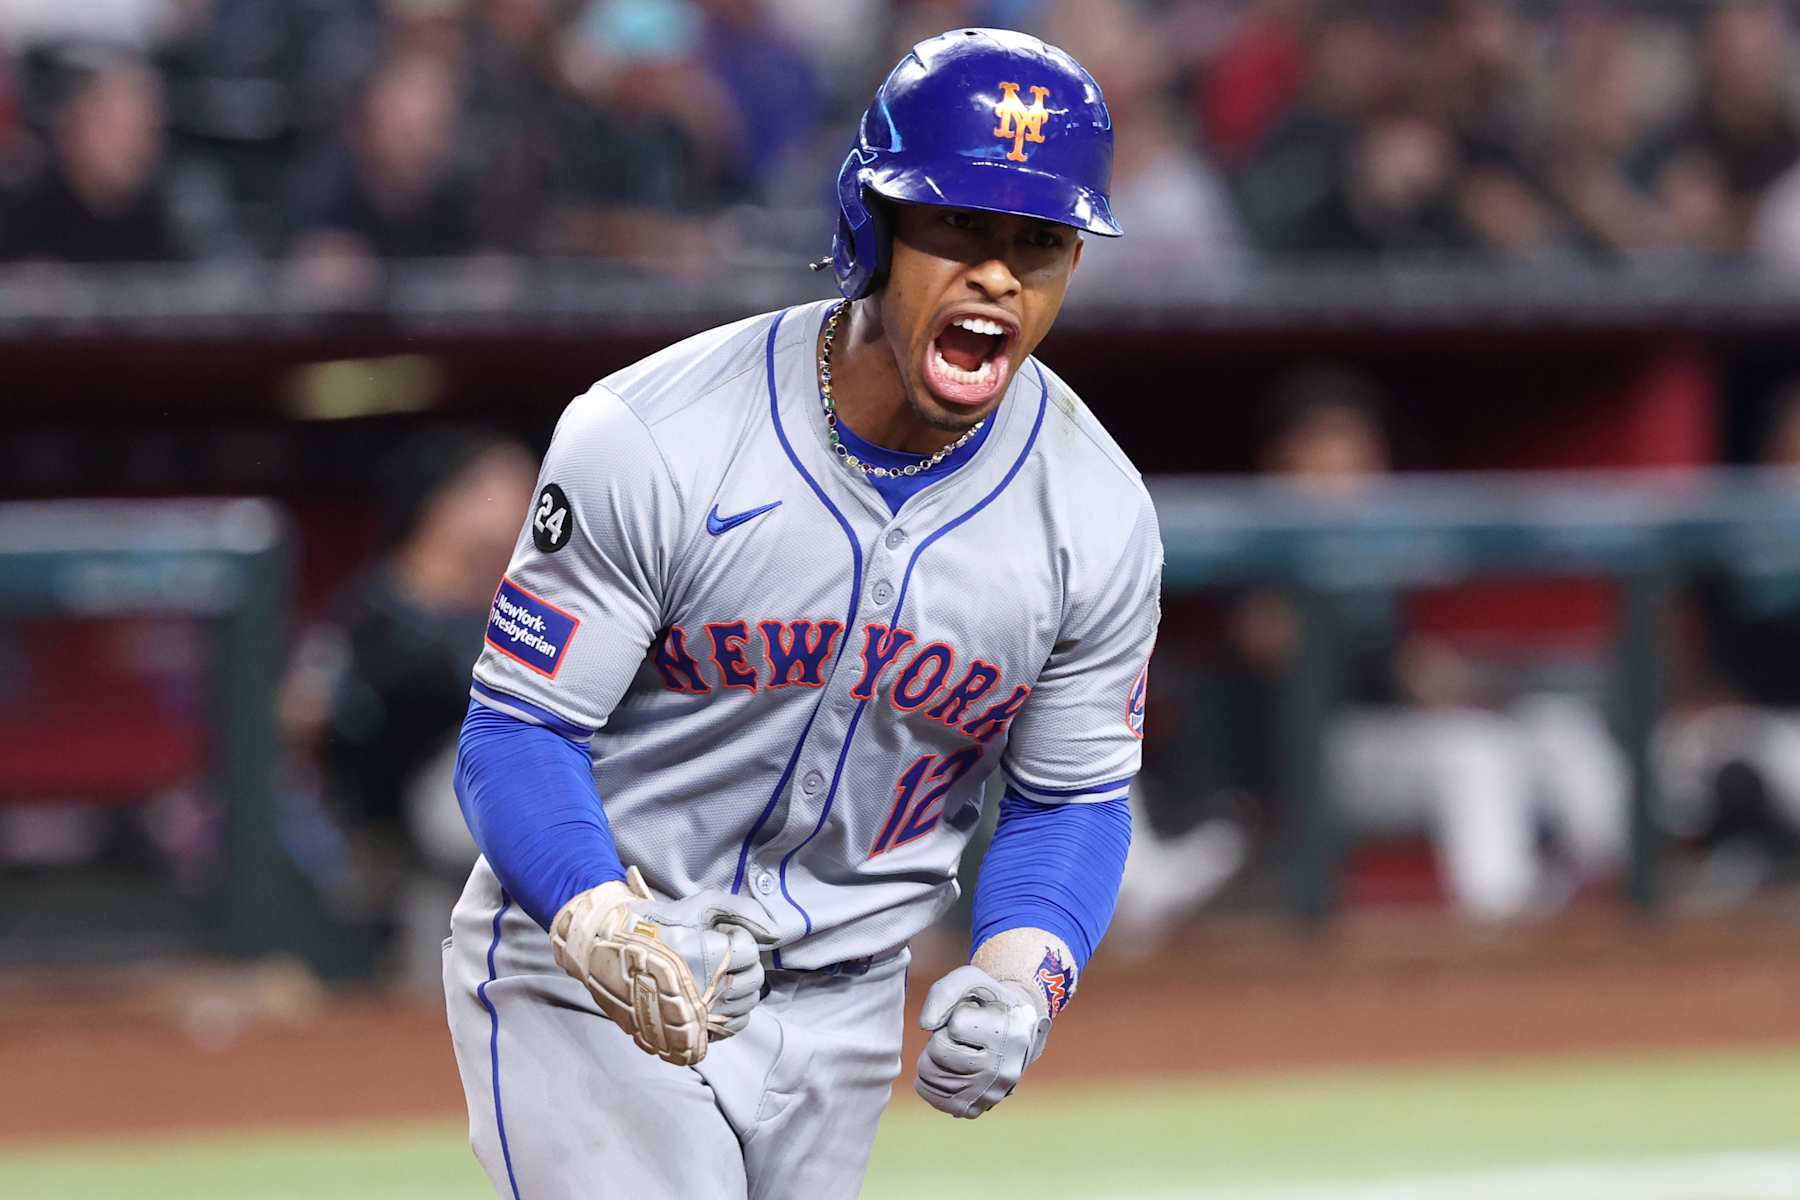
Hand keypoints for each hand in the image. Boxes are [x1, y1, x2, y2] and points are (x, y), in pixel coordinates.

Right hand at [551, 867, 776, 1065]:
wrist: (610, 950)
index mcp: (699, 953)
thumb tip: (775, 934)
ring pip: (744, 1007)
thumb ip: (744, 912)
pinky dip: (731, 1014)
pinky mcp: (684, 1032)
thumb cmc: (659, 923)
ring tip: (717, 977)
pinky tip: (715, 999)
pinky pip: (729, 1028)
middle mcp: (697, 987)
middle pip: (751, 981)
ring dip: (739, 990)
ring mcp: (691, 1014)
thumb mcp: (700, 904)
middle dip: (743, 966)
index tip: (720, 937)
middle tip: (720, 957)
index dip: (739, 940)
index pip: (748, 951)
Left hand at [914, 965, 1048, 1118]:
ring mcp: (990, 1093)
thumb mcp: (971, 980)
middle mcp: (1004, 1069)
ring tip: (953, 1048)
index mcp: (1011, 1033)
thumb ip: (944, 992)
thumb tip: (925, 1025)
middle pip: (939, 1052)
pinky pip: (934, 1098)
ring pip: (931, 1074)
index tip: (975, 1015)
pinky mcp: (975, 1108)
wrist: (1012, 1031)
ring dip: (932, 1056)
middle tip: (959, 1035)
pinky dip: (929, 1080)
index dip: (958, 1015)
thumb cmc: (987, 1001)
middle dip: (940, 1036)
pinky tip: (944, 1067)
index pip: (956, 1025)